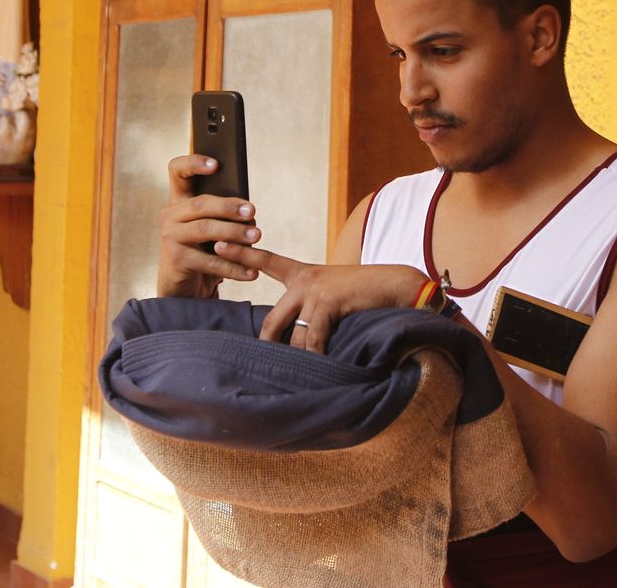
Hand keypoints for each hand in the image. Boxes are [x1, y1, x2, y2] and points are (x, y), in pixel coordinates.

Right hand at [156, 155, 260, 297]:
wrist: (186, 287)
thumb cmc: (205, 250)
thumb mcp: (213, 228)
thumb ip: (224, 213)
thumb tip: (249, 211)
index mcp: (179, 201)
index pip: (177, 171)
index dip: (193, 163)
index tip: (216, 164)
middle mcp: (170, 215)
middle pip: (200, 203)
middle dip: (228, 206)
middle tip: (252, 211)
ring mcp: (169, 237)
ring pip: (205, 229)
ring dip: (234, 233)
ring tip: (257, 236)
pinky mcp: (175, 260)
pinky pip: (209, 261)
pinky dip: (233, 267)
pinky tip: (251, 270)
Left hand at [214, 242, 425, 352]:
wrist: (398, 286)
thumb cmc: (367, 295)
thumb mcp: (334, 295)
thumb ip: (312, 309)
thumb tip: (295, 338)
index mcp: (305, 274)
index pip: (267, 261)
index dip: (242, 253)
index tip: (218, 243)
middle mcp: (305, 278)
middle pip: (272, 317)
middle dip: (266, 344)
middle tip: (260, 363)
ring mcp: (315, 289)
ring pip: (294, 335)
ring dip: (300, 358)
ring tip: (301, 374)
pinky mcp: (328, 300)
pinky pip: (313, 338)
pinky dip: (316, 357)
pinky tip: (319, 368)